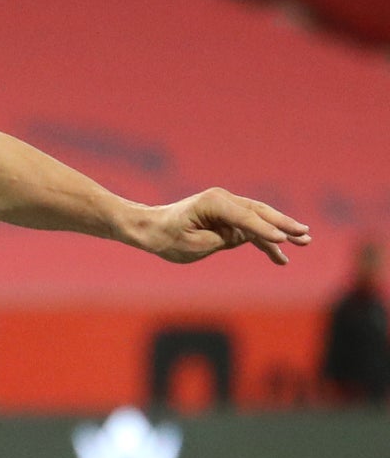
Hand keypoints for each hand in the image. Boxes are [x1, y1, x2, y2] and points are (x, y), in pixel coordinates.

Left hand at [136, 187, 309, 264]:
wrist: (151, 229)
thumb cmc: (167, 237)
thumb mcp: (194, 244)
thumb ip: (224, 239)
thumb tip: (248, 235)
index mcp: (212, 202)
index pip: (245, 218)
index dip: (264, 230)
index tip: (283, 240)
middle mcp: (223, 200)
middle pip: (260, 213)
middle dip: (284, 225)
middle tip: (305, 235)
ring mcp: (227, 207)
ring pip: (260, 220)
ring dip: (282, 232)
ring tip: (304, 242)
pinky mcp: (228, 218)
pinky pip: (251, 229)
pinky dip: (265, 241)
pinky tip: (280, 257)